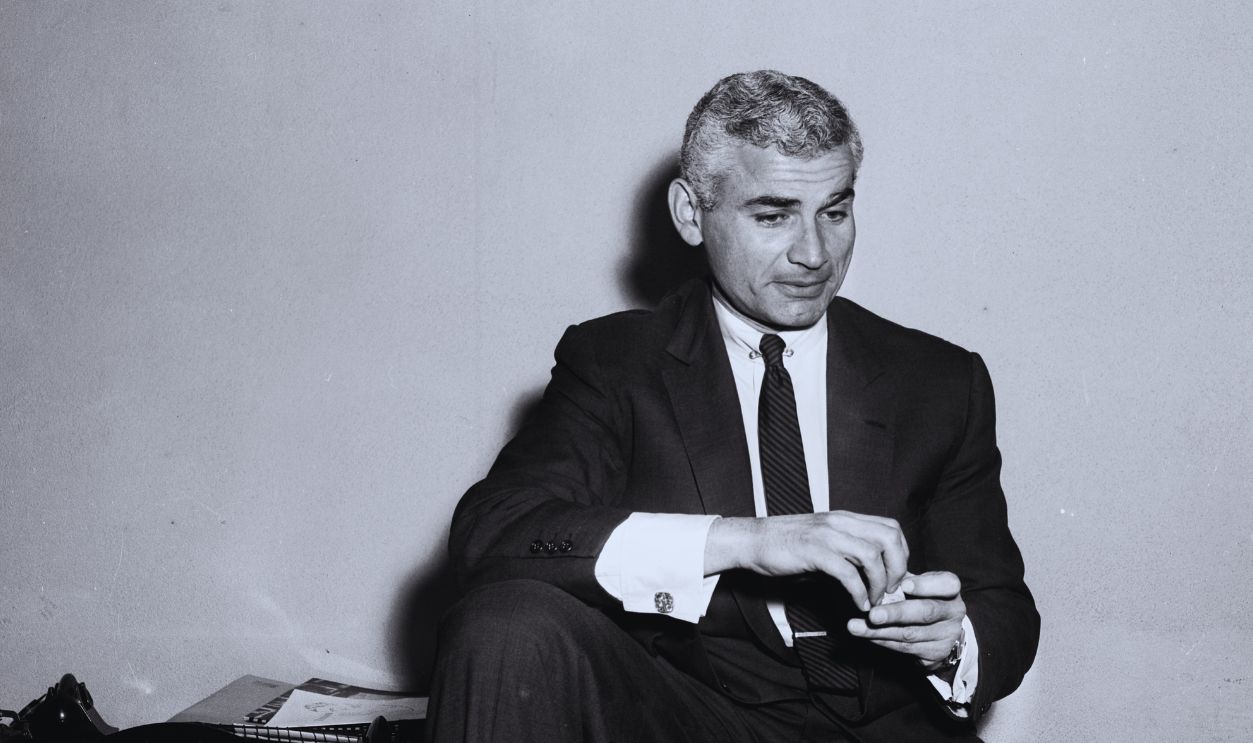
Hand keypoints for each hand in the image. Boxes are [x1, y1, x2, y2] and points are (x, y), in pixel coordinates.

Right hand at [705, 512, 908, 610]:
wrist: (752, 540)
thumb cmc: (785, 543)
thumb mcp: (822, 539)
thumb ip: (846, 548)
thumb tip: (871, 572)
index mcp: (845, 518)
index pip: (891, 528)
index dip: (901, 553)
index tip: (895, 576)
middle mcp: (840, 522)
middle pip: (889, 539)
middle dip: (897, 569)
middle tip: (890, 590)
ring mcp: (828, 535)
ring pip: (872, 556)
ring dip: (879, 584)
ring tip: (874, 601)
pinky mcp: (815, 552)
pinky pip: (848, 574)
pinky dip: (858, 593)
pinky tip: (857, 604)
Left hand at [846, 571, 965, 671]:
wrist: (940, 631)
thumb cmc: (922, 598)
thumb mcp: (918, 583)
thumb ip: (903, 578)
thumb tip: (874, 576)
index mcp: (951, 589)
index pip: (947, 584)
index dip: (926, 585)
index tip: (903, 585)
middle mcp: (954, 613)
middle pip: (926, 612)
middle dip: (896, 614)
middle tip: (872, 614)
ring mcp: (947, 636)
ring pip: (910, 634)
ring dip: (880, 631)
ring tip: (856, 627)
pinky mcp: (936, 654)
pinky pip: (905, 648)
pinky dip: (883, 641)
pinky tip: (867, 635)